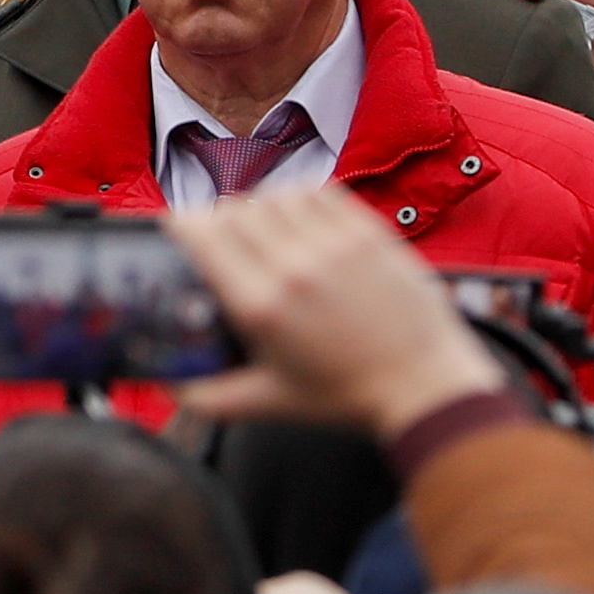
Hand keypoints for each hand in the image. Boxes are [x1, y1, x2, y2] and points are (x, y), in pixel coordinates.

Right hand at [166, 186, 507, 440]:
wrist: (424, 384)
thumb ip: (210, 396)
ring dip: (261, 207)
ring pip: (273, 195)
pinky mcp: (367, 232)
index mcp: (262, 307)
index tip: (180, 230)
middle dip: (220, 220)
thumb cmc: (348, 394)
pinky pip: (318, 192)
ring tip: (265, 232)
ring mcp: (333, 244)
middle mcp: (293, 267)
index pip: (202, 235)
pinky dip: (300, 199)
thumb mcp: (271, 401)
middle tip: (224, 239)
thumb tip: (169, 388)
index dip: (182, 225)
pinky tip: (302, 222)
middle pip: (233, 209)